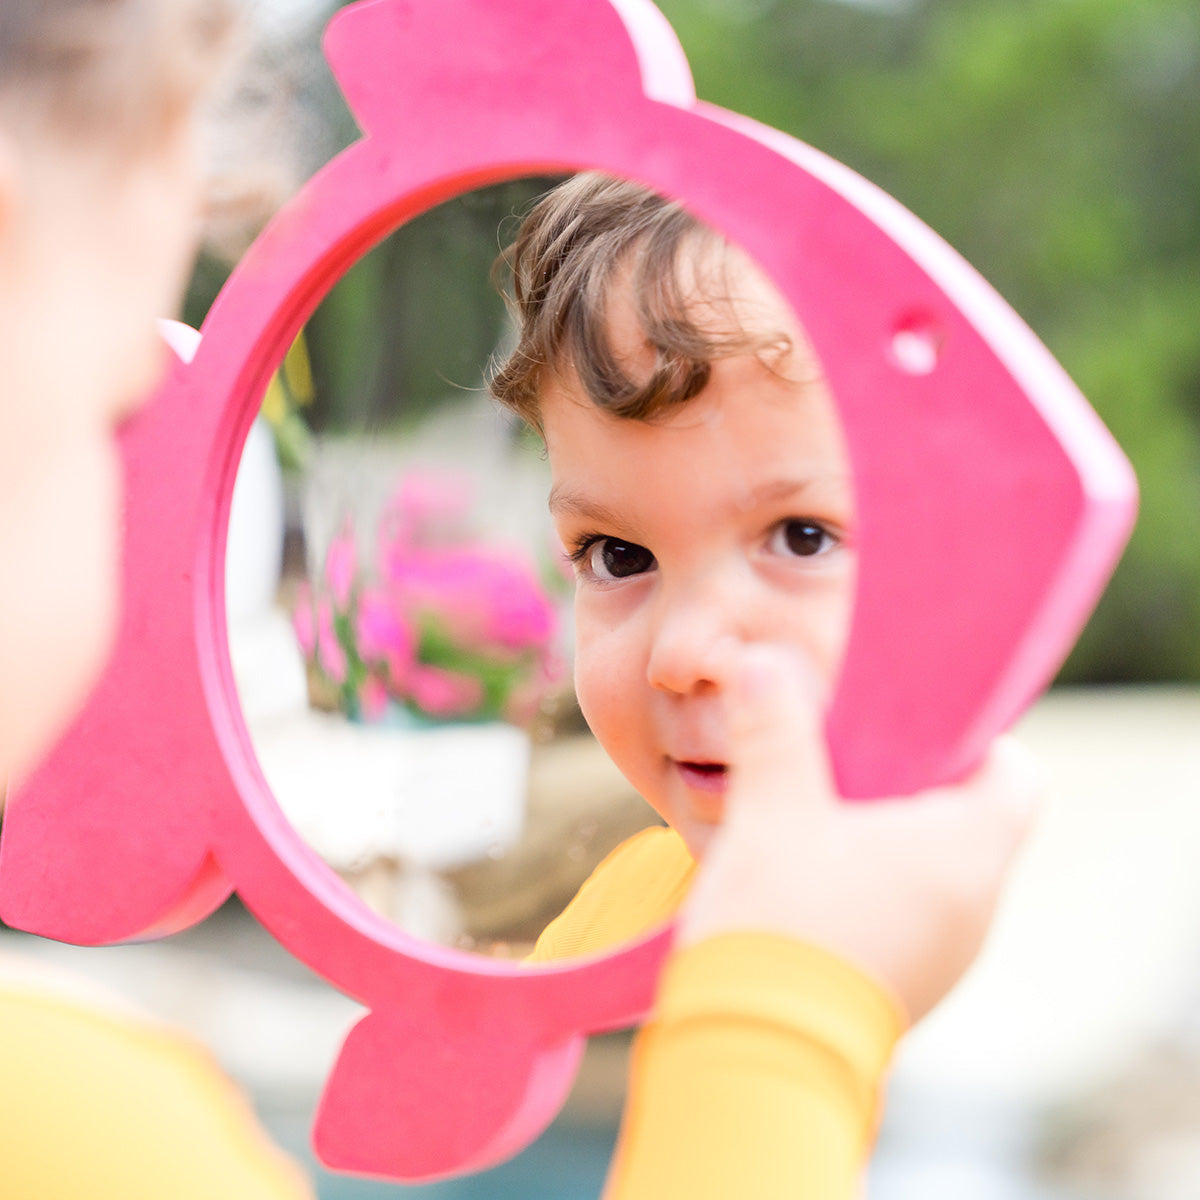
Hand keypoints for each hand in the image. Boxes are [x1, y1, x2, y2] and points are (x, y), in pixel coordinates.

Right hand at [679, 643, 1042, 1022]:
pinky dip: (874, 887)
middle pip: (971, 818)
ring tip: (816, 820)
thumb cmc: (780, 922)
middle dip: (911, 783)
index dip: (973, 737)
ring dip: (887, 839)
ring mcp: (946, 955)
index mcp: (966, 852)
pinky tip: (810, 881)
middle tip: (845, 760)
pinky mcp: (909, 987)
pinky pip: (910, 915)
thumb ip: (773, 729)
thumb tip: (762, 664)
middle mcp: (975, 908)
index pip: (1016, 773)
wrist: (755, 1049)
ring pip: (937, 869)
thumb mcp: (772, 808)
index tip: (910, 725)